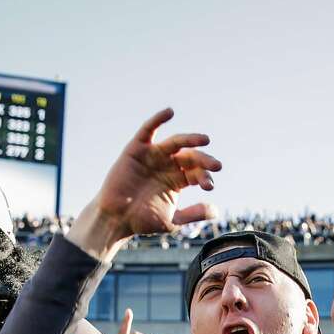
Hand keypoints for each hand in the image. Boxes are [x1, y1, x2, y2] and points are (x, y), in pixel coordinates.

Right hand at [67, 109, 220, 259]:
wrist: (116, 219)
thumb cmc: (142, 221)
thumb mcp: (173, 220)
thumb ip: (193, 214)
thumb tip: (217, 212)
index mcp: (177, 180)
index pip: (196, 173)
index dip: (205, 177)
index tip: (209, 186)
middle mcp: (167, 165)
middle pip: (190, 157)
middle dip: (204, 160)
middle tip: (216, 166)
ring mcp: (153, 156)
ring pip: (175, 143)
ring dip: (190, 139)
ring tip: (205, 140)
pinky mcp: (137, 150)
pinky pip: (147, 130)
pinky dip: (157, 119)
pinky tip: (169, 112)